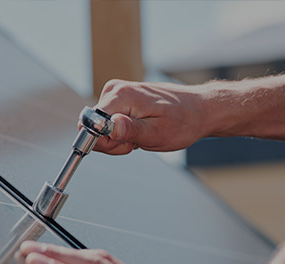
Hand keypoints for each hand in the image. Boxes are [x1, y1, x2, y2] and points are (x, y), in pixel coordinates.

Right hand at [92, 79, 207, 154]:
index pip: (90, 124)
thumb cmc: (183, 122)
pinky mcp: (118, 98)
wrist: (200, 109)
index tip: (126, 145)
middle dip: (113, 141)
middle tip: (137, 142)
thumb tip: (108, 126)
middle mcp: (114, 89)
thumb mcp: (158, 133)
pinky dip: (122, 132)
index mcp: (121, 95)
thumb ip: (130, 130)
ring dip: (119, 138)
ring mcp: (116, 92)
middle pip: (93, 127)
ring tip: (142, 135)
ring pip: (100, 127)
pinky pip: (107, 123)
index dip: (104, 141)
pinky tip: (140, 129)